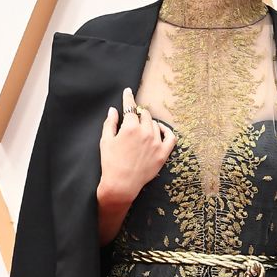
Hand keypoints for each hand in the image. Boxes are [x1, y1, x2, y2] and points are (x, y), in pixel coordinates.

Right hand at [96, 87, 176, 244]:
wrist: (121, 184)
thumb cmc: (110, 163)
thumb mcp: (105, 141)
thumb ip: (110, 123)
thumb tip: (113, 110)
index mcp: (130, 127)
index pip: (130, 107)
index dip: (128, 98)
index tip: (128, 91)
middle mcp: (145, 132)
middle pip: (145, 114)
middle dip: (139, 114)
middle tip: (135, 118)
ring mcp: (156, 142)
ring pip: (155, 124)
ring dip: (149, 123)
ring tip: (143, 129)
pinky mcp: (163, 153)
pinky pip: (171, 137)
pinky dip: (167, 131)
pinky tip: (161, 130)